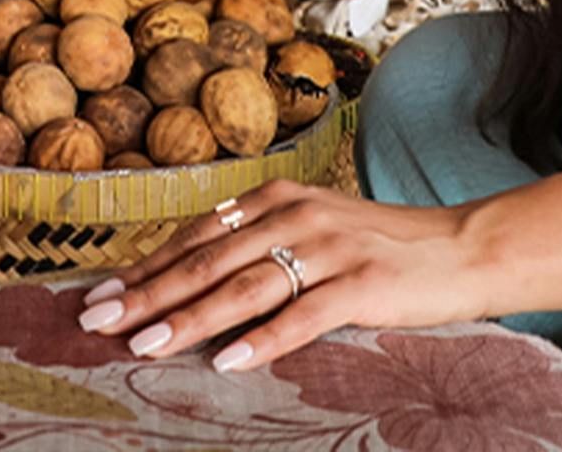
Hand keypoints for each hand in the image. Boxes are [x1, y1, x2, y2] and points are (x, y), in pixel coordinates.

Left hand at [75, 180, 504, 372]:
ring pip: (243, 287)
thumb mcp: (312, 228)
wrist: (465, 247)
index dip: (143, 268)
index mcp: (276, 199)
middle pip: (206, 261)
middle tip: (97, 323)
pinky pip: (302, 316)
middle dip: (146, 295)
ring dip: (189, 318)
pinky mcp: (362, 284)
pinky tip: (227, 362)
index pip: (194, 236)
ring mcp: (329, 249)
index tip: (96, 297)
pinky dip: (262, 341)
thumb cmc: (380, 247)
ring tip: (145, 345)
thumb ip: (257, 243)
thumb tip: (188, 273)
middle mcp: (295, 216)